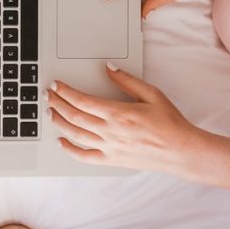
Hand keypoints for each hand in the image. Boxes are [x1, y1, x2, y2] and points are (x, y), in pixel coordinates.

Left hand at [47, 64, 207, 175]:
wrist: (181, 151)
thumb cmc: (170, 123)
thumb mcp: (152, 94)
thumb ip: (127, 81)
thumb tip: (109, 68)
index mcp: (118, 113)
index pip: (83, 101)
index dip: (66, 92)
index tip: (56, 85)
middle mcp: (110, 132)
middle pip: (74, 116)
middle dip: (57, 104)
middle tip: (47, 95)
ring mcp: (109, 148)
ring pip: (75, 135)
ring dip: (59, 122)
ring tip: (50, 112)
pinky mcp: (111, 160)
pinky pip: (84, 157)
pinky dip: (70, 150)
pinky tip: (61, 141)